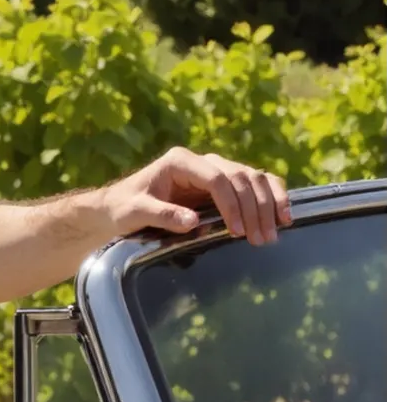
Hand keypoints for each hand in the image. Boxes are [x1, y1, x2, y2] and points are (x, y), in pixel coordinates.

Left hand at [108, 148, 293, 246]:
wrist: (119, 206)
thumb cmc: (123, 208)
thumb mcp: (134, 212)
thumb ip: (161, 215)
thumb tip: (193, 222)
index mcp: (180, 161)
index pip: (216, 178)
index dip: (230, 204)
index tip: (236, 231)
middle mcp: (201, 161)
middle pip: (240, 177)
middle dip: (254, 208)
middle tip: (261, 239)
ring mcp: (215, 170)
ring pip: (254, 178)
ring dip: (268, 205)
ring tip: (272, 234)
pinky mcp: (224, 183)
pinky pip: (256, 184)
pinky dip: (273, 197)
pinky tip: (283, 217)